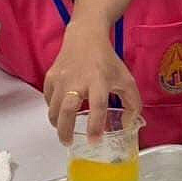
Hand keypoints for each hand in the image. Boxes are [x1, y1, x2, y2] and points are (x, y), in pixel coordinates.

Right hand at [44, 21, 142, 143]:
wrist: (86, 37)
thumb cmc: (108, 62)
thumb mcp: (126, 80)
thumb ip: (133, 104)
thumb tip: (127, 126)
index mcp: (99, 80)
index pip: (98, 105)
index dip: (96, 125)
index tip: (95, 140)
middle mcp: (78, 80)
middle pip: (67, 109)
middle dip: (65, 130)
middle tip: (69, 143)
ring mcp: (61, 78)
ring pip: (53, 108)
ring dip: (58, 124)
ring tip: (65, 131)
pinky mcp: (50, 77)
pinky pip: (48, 100)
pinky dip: (53, 110)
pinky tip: (61, 112)